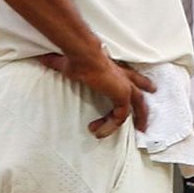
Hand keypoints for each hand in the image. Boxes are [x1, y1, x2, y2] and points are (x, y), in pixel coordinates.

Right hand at [38, 46, 153, 136]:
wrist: (84, 56)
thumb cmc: (78, 58)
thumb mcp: (68, 64)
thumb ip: (58, 63)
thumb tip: (42, 59)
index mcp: (115, 70)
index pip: (131, 77)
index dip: (140, 83)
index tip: (151, 88)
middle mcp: (123, 78)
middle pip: (139, 94)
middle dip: (143, 110)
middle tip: (144, 126)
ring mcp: (125, 87)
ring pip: (134, 109)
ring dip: (127, 124)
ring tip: (113, 135)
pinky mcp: (122, 97)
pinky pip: (120, 117)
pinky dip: (110, 126)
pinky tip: (98, 132)